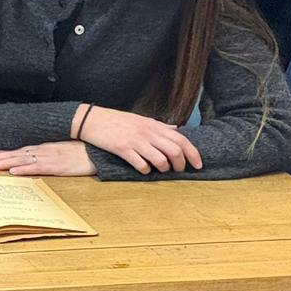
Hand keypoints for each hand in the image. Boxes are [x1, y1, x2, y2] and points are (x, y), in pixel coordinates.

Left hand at [0, 141, 95, 175]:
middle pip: (15, 154)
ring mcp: (49, 157)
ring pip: (22, 160)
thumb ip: (46, 156)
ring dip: (5, 163)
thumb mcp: (60, 153)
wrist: (97, 149)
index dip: (1, 154)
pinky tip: (14, 171)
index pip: (17, 151)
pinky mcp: (57, 166)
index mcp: (42, 149)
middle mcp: (42, 151)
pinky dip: (25, 169)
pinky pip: (38, 167)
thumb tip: (32, 163)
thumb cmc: (80, 152)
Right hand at [75, 105, 201, 174]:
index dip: (193, 153)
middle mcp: (147, 132)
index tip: (198, 164)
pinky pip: (141, 164)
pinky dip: (145, 171)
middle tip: (179, 171)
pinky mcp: (123, 149)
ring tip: (161, 170)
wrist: (93, 120)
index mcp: (154, 125)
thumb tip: (176, 130)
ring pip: (160, 160)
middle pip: (174, 151)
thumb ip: (160, 126)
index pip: (181, 140)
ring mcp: (135, 141)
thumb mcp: (141, 119)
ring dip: (164, 169)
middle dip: (180, 164)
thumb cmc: (117, 120)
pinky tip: (144, 170)